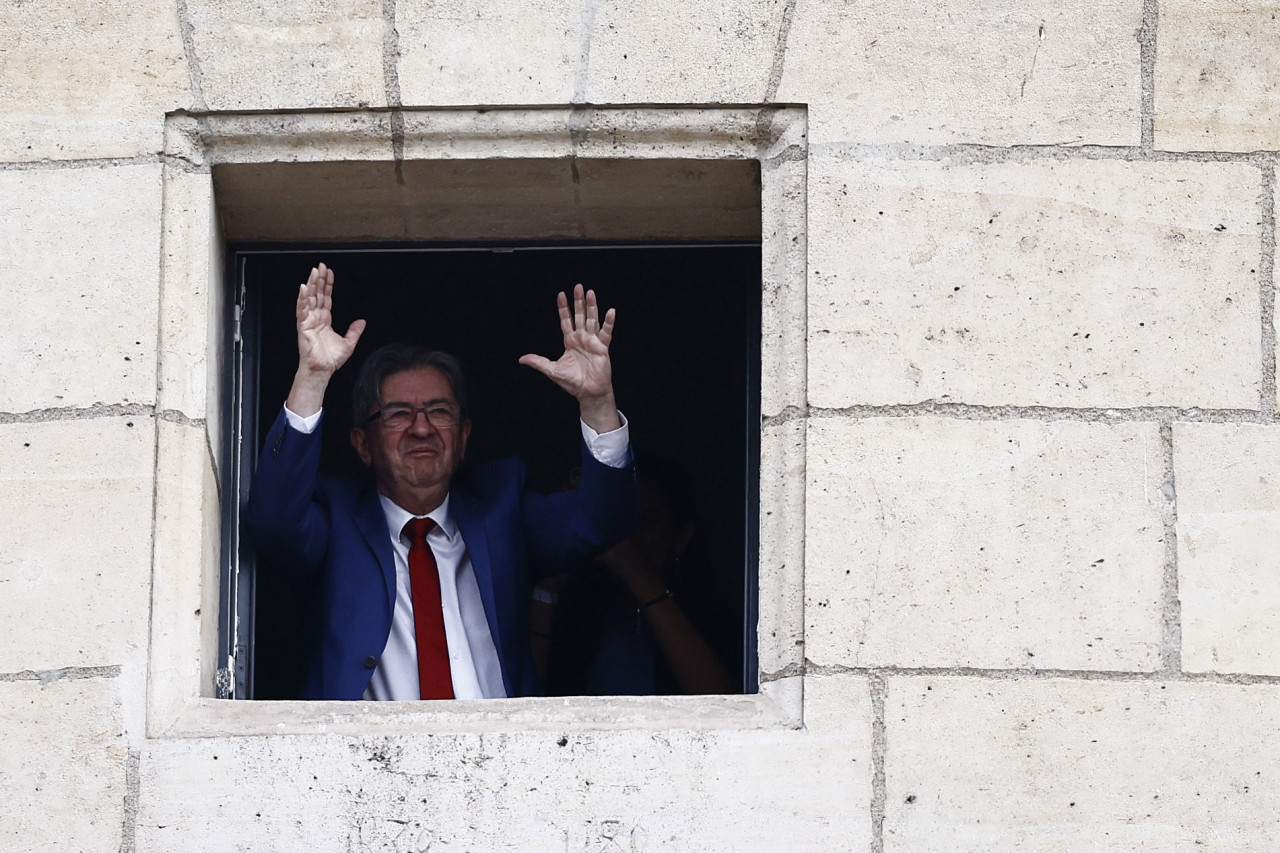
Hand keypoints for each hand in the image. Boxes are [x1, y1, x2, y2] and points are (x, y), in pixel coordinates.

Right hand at [286, 263, 365, 417]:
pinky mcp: (302, 327)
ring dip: (311, 285)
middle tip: (320, 266)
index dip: (328, 285)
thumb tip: (362, 321)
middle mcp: (315, 318)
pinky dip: (302, 299)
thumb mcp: (348, 344)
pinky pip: (301, 310)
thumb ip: (355, 331)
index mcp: (324, 320)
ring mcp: (308, 321)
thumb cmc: (331, 360)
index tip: (329, 273)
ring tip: (313, 272)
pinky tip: (303, 288)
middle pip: (317, 295)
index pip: (326, 298)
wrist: (322, 371)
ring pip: (309, 299)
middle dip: (318, 280)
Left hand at [519, 284, 620, 431]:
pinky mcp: (602, 347)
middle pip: (580, 316)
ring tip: (591, 293)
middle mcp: (581, 338)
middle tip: (578, 287)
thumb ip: (538, 362)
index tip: (561, 295)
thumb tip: (522, 359)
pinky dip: (609, 322)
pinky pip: (606, 332)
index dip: (563, 308)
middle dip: (579, 302)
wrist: (587, 392)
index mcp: (570, 341)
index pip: (566, 320)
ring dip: (592, 306)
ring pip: (592, 320)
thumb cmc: (572, 382)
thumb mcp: (552, 370)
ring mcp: (592, 341)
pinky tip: (610, 311)